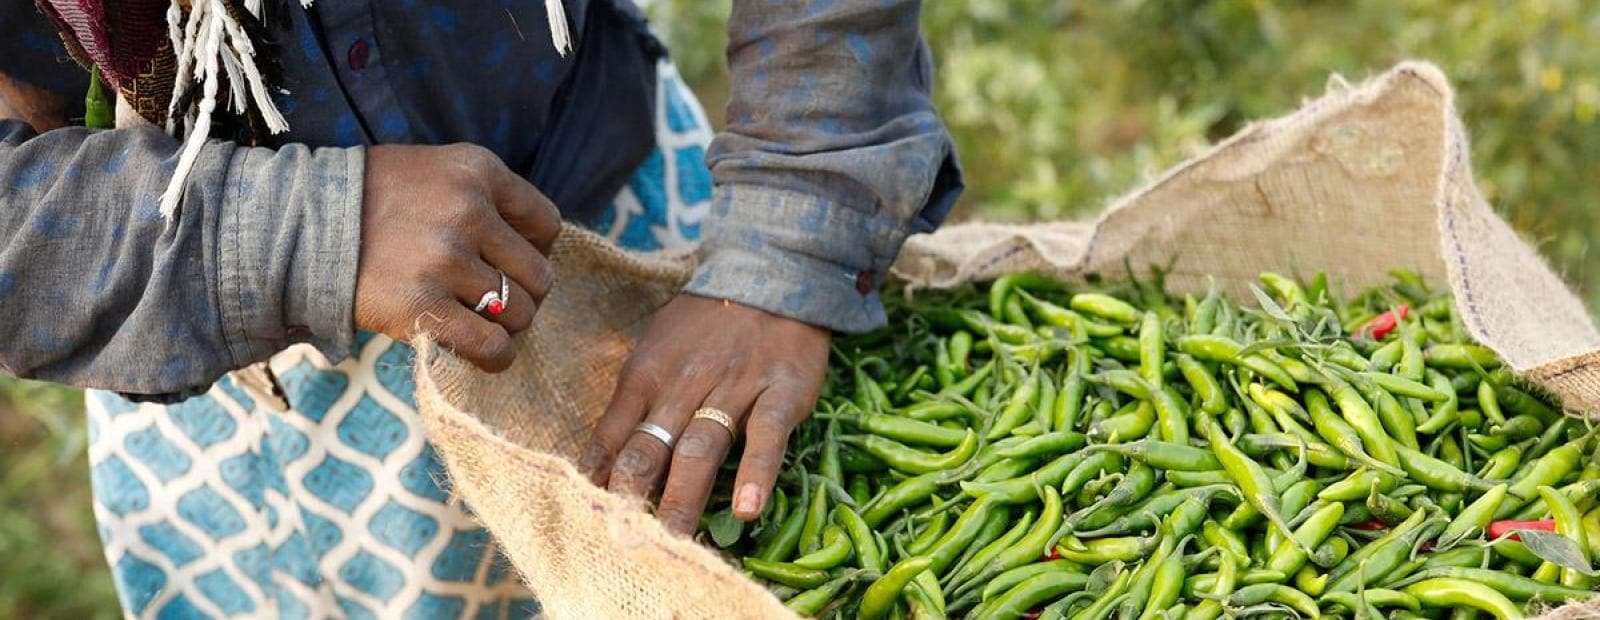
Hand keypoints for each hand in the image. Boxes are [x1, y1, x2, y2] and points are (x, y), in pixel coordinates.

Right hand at [354, 143, 558, 369]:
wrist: (296, 225)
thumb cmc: (372, 202)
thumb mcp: (435, 172)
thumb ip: (486, 200)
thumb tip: (537, 253)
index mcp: (477, 170)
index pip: (546, 225)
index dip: (535, 250)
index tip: (507, 262)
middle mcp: (467, 209)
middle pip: (539, 275)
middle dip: (522, 294)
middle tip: (490, 299)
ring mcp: (445, 259)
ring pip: (520, 313)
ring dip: (504, 326)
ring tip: (473, 319)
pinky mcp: (421, 306)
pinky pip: (492, 346)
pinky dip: (495, 356)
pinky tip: (479, 352)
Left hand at [580, 294, 830, 533]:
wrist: (773, 273)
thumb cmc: (705, 323)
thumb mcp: (656, 350)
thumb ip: (631, 404)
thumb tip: (598, 464)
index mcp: (646, 374)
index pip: (611, 436)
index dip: (596, 481)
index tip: (585, 523)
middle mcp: (684, 384)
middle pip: (650, 448)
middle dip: (632, 498)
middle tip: (622, 546)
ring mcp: (734, 388)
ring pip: (701, 448)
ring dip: (683, 497)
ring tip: (672, 543)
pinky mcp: (782, 391)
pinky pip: (767, 435)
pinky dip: (756, 472)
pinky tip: (748, 509)